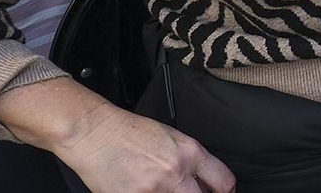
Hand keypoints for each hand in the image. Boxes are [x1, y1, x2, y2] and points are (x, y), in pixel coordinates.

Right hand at [53, 93, 234, 192]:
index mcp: (190, 152)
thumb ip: (191, 161)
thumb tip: (202, 183)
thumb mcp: (172, 138)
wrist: (95, 134)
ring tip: (164, 190)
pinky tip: (144, 191)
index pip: (223, 181)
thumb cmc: (130, 133)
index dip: (225, 192)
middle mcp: (176, 172)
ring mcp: (154, 189)